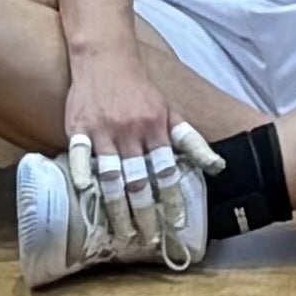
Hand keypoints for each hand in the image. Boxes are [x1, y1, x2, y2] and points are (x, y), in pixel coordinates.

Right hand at [57, 53, 216, 256]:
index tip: (174, 224)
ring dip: (116, 206)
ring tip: (121, 233)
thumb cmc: (139, 88)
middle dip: (144, 213)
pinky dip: (82, 173)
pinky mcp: (79, 126)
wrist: (106, 56)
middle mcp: (131, 131)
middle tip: (148, 240)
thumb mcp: (169, 110)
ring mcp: (104, 130)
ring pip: (111, 174)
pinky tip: (86, 193)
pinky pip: (79, 154)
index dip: (171, 199)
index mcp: (155, 128)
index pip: (166, 171)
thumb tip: (216, 165)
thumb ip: (189, 140)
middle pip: (139, 180)